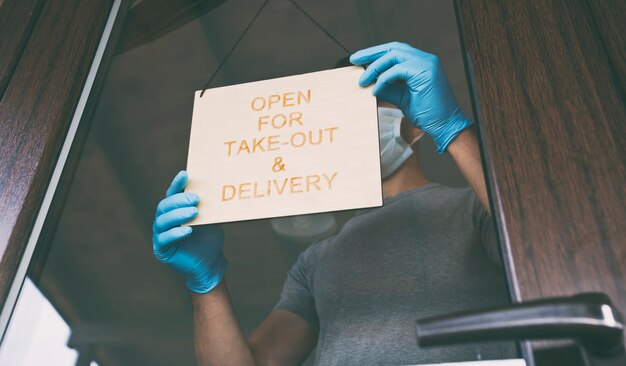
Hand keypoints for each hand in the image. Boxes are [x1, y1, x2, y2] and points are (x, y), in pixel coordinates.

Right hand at [152, 171, 226, 292]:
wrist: (210, 262)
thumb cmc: (209, 238)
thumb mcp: (210, 219)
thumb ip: (207, 207)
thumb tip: (214, 188)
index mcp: (174, 210)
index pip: (172, 194)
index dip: (177, 184)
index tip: (185, 175)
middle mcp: (164, 220)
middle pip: (164, 206)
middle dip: (179, 200)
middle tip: (195, 198)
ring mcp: (160, 234)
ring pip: (162, 221)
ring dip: (178, 215)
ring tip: (194, 212)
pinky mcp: (161, 249)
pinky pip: (164, 238)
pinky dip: (176, 233)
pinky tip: (188, 230)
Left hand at [350, 41, 472, 152]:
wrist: (445, 125)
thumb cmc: (426, 113)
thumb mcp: (401, 97)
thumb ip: (387, 87)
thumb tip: (369, 82)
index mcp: (421, 62)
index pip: (395, 51)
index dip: (376, 53)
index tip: (359, 59)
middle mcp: (425, 58)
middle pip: (393, 48)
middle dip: (371, 53)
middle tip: (353, 60)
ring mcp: (426, 63)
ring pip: (393, 55)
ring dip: (375, 67)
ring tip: (362, 80)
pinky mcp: (425, 72)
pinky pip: (397, 70)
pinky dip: (383, 79)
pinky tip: (375, 89)